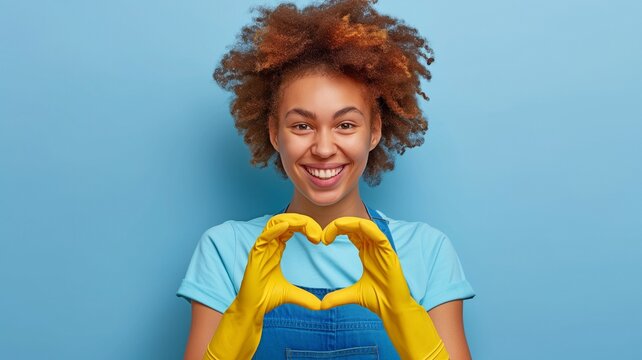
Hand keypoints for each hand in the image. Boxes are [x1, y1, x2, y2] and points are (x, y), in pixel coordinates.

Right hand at [203, 213, 322, 359]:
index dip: (305, 228)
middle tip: (316, 233)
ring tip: (304, 223)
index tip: (318, 238)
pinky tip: (286, 226)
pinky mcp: (255, 256)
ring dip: (290, 221)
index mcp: (276, 249)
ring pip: (273, 224)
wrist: (253, 309)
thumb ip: (306, 297)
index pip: (291, 229)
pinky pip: (263, 238)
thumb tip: (320, 306)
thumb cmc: (267, 298)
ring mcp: (261, 250)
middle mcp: (269, 246)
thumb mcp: (291, 294)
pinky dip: (273, 230)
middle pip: (284, 222)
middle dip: (301, 222)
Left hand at [320, 216, 448, 359]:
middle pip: (356, 225)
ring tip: (335, 226)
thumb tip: (322, 305)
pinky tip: (357, 227)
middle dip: (339, 224)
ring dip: (350, 223)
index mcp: (366, 252)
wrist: (392, 310)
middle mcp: (373, 248)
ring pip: (366, 226)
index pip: (351, 232)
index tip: (323, 240)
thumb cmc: (378, 299)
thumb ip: (337, 297)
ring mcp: (382, 250)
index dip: (336, 230)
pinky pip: (380, 236)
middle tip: (324, 235)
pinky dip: (368, 229)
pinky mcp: (389, 254)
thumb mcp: (352, 295)